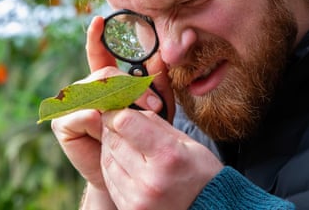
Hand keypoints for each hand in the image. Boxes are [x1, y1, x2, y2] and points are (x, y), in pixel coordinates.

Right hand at [51, 16, 175, 208]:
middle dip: (132, 87)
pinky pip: (81, 113)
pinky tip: (106, 129)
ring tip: (142, 118)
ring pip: (95, 91)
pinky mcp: (62, 122)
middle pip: (105, 74)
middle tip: (155, 105)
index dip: (97, 37)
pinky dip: (98, 120)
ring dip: (120, 103)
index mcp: (105, 82)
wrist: (129, 171)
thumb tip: (157, 55)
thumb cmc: (143, 136)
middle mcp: (86, 88)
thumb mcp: (157, 108)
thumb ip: (156, 83)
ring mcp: (72, 104)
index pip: (98, 54)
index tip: (99, 20)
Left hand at [101, 109, 223, 209]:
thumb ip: (154, 123)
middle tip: (117, 124)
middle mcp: (150, 180)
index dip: (117, 113)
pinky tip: (123, 161)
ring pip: (107, 160)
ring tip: (124, 143)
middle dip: (111, 128)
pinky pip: (109, 180)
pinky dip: (112, 166)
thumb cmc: (200, 173)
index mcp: (168, 156)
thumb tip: (125, 109)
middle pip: (114, 141)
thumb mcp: (187, 142)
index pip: (126, 124)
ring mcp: (138, 199)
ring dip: (110, 147)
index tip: (117, 111)